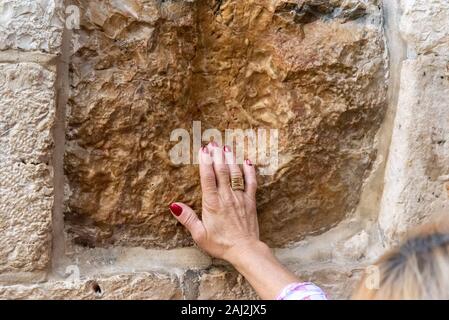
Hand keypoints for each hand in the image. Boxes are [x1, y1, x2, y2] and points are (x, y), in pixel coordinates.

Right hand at [169, 142, 259, 262]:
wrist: (245, 250)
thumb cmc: (220, 244)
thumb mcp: (199, 234)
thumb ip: (187, 218)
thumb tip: (173, 205)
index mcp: (212, 203)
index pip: (208, 177)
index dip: (205, 162)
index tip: (202, 149)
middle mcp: (226, 197)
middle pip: (221, 171)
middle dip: (217, 155)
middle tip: (213, 142)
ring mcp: (240, 197)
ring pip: (235, 173)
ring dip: (230, 158)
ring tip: (226, 146)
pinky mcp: (250, 201)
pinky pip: (251, 182)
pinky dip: (249, 170)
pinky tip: (246, 161)